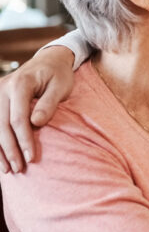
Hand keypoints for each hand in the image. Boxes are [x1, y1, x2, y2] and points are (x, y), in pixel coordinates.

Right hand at [0, 46, 74, 172]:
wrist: (49, 61)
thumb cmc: (58, 74)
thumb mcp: (61, 86)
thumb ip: (49, 103)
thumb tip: (36, 123)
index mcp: (20, 84)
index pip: (18, 118)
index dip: (23, 140)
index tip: (31, 158)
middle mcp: (3, 88)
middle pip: (1, 125)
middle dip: (10, 149)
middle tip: (19, 169)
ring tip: (8, 170)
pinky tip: (0, 157)